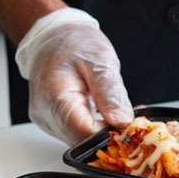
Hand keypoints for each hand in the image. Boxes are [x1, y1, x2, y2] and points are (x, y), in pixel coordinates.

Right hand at [14, 8, 133, 144]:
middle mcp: (46, 115)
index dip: (111, 136)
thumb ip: (110, 93)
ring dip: (104, 131)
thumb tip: (123, 122)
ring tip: (118, 111)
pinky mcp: (54, 122)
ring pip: (81, 140)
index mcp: (54, 98)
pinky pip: (78, 132)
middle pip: (83, 142)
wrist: (52, 35)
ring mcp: (48, 121)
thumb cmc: (72, 42)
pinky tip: (107, 114)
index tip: (131, 128)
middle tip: (131, 120)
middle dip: (110, 135)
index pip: (85, 134)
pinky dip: (96, 127)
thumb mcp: (99, 60)